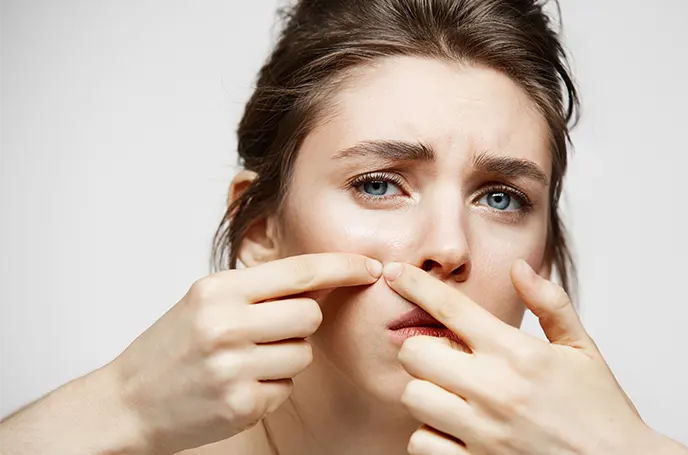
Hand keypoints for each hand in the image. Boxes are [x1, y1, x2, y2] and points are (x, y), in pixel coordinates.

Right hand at [107, 253, 381, 454]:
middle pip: (310, 316)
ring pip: (302, 354)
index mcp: (218, 291)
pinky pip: (286, 388)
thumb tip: (322, 279)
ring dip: (285, 358)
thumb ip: (258, 289)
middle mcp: (226, 325)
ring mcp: (234, 368)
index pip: (299, 272)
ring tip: (244, 360)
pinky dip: (271, 387)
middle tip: (269, 331)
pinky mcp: (241, 405)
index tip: (371, 266)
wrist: (126, 401)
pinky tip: (238, 386)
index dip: (343, 266)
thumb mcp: (205, 300)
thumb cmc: (171, 346)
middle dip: (302, 324)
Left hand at [383, 260, 679, 454]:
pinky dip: (431, 435)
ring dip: (427, 394)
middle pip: (415, 353)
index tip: (394, 274)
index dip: (414, 284)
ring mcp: (482, 432)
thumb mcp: (582, 349)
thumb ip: (549, 304)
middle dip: (423, 349)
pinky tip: (456, 430)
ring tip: (454, 396)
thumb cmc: (601, 411)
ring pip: (413, 397)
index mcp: (518, 353)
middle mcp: (494, 390)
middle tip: (444, 357)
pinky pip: (421, 443)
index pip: (450, 308)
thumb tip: (519, 269)